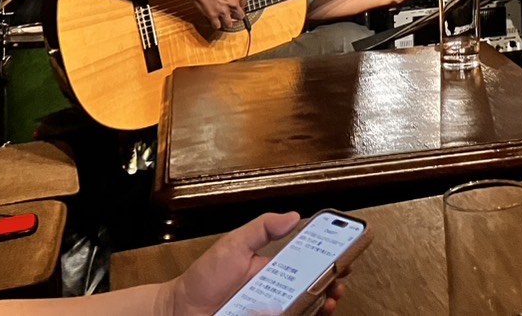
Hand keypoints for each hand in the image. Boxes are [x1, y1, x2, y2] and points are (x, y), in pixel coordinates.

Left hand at [157, 211, 347, 315]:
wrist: (179, 312)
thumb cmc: (202, 278)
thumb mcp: (234, 245)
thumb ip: (262, 229)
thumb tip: (294, 215)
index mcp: (273, 269)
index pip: (308, 263)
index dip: (328, 261)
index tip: (343, 257)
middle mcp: (275, 293)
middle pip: (312, 290)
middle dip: (332, 286)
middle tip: (339, 283)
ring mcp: (270, 311)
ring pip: (305, 309)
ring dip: (322, 305)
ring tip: (329, 300)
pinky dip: (303, 314)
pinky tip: (308, 310)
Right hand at [189, 0, 247, 31]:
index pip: (244, 4)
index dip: (239, 5)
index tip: (236, 6)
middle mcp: (232, 3)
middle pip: (240, 16)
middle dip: (236, 16)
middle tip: (232, 15)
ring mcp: (223, 11)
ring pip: (229, 24)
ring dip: (227, 23)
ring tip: (224, 21)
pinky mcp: (213, 16)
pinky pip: (217, 26)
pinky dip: (216, 25)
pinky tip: (215, 22)